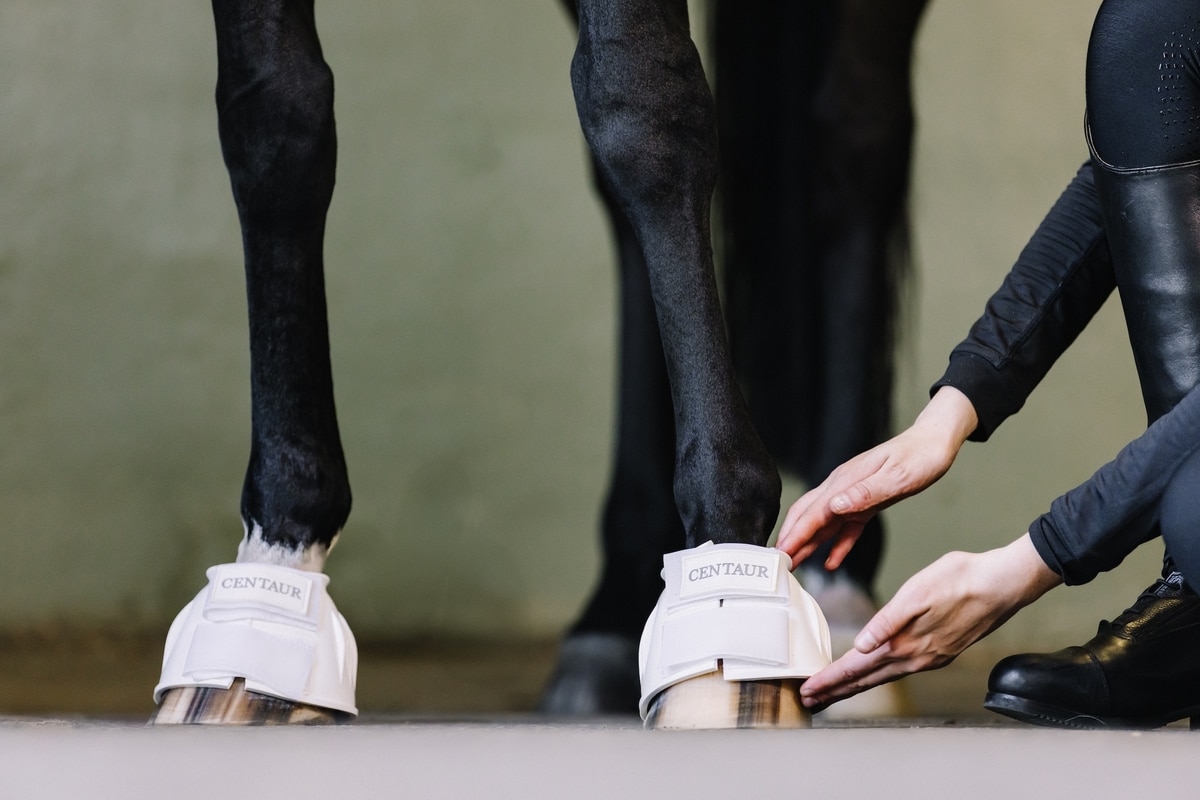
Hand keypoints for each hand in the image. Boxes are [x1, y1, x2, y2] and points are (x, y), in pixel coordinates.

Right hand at [776, 386, 977, 569]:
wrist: (934, 442)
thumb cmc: (920, 457)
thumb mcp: (896, 477)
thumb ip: (864, 493)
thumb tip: (833, 507)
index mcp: (846, 481)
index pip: (813, 512)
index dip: (795, 534)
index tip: (781, 552)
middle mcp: (842, 487)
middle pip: (808, 515)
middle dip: (790, 538)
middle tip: (777, 562)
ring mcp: (852, 494)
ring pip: (822, 523)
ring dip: (807, 543)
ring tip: (794, 563)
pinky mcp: (865, 501)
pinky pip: (845, 527)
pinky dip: (836, 545)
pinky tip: (831, 561)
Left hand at [799, 534, 1061, 708]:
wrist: (1004, 583)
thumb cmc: (962, 579)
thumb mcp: (918, 591)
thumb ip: (887, 621)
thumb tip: (861, 646)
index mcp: (906, 643)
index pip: (857, 668)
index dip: (830, 679)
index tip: (807, 689)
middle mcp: (917, 657)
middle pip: (866, 680)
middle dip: (836, 690)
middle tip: (810, 699)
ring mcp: (930, 657)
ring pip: (883, 677)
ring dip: (855, 685)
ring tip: (834, 691)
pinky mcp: (940, 651)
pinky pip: (900, 671)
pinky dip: (879, 676)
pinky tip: (875, 673)